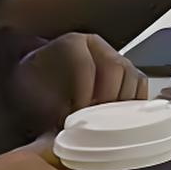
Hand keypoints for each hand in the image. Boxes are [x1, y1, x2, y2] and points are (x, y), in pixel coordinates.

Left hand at [11, 32, 143, 130]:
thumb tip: (69, 126)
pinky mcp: (126, 71)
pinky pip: (140, 83)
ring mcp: (115, 56)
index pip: (85, 65)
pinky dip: (135, 102)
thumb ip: (48, 106)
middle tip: (96, 123)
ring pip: (132, 75)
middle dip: (107, 98)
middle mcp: (98, 46)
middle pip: (115, 67)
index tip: (78, 116)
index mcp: (72, 43)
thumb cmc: (32, 88)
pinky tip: (121, 119)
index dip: (83, 92)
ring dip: (122, 103)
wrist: (34, 83)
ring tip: (106, 123)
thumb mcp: (30, 94)